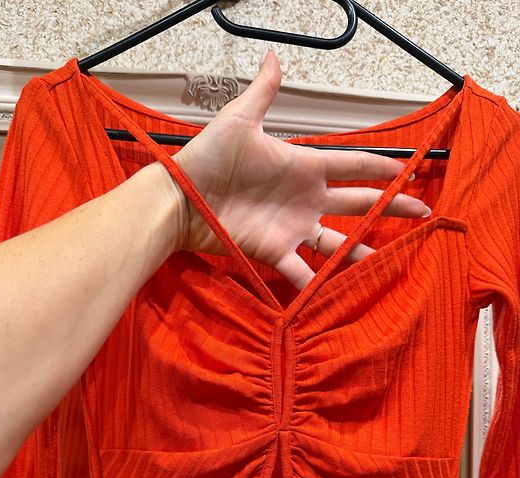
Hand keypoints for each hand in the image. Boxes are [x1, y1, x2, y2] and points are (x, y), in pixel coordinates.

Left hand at [173, 50, 429, 290]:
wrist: (182, 198)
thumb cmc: (208, 158)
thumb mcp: (239, 121)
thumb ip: (262, 93)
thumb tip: (272, 58)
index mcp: (304, 166)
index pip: (352, 165)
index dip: (379, 167)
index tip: (406, 169)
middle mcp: (305, 199)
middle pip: (356, 204)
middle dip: (389, 207)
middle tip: (420, 211)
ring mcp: (292, 228)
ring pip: (337, 243)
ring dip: (361, 251)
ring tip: (389, 260)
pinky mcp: (274, 252)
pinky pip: (302, 271)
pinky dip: (318, 284)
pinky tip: (341, 293)